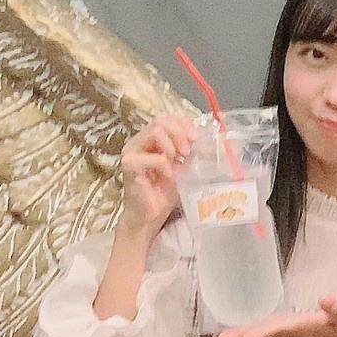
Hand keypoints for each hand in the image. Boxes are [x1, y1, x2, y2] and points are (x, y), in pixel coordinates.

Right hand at [117, 116, 195, 236]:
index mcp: (149, 140)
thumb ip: (189, 153)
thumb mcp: (182, 168)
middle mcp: (138, 142)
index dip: (183, 123)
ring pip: (155, 131)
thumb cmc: (163, 193)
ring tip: (178, 161)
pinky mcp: (129, 166)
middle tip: (188, 150)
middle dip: (180, 132)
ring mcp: (131, 152)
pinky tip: (169, 176)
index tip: (196, 137)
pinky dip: (165, 165)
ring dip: (172, 145)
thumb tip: (207, 139)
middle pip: (160, 120)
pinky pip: (153, 157)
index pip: (166, 118)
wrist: (148, 217)